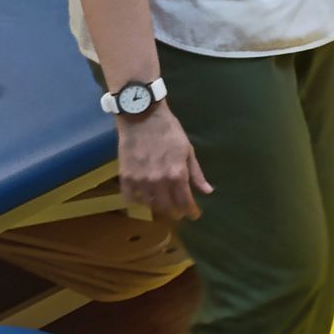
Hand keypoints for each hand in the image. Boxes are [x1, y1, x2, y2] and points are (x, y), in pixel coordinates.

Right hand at [118, 104, 211, 219]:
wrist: (142, 118)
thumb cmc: (170, 132)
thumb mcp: (188, 150)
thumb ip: (196, 173)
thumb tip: (207, 191)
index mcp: (177, 174)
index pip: (185, 201)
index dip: (190, 211)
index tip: (194, 215)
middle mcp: (159, 181)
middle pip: (167, 206)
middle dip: (175, 211)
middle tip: (179, 211)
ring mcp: (140, 181)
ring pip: (149, 204)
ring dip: (158, 206)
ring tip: (162, 203)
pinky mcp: (125, 177)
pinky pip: (130, 198)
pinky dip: (137, 201)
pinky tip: (143, 198)